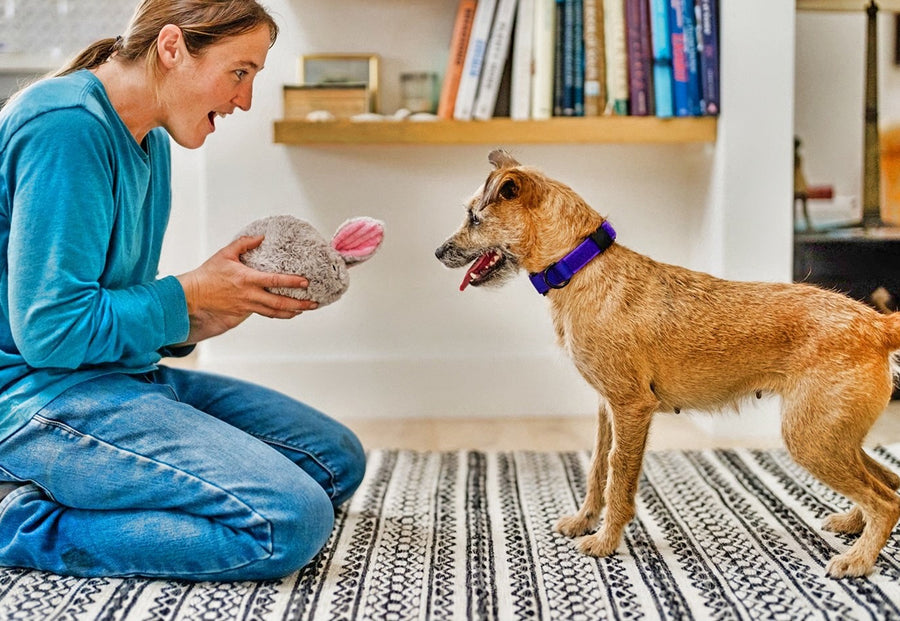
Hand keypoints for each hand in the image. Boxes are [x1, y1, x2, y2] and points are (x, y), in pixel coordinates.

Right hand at [175, 235, 316, 343]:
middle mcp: (249, 295)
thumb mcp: (225, 254)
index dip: (292, 282)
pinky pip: (264, 314)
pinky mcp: (243, 314)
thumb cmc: (208, 274)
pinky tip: (287, 313)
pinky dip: (278, 314)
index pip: (275, 282)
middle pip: (279, 303)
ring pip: (274, 313)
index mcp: (247, 279)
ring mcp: (246, 307)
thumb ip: (244, 244)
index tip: (305, 282)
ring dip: (291, 312)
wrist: (193, 296)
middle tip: (313, 303)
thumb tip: (261, 237)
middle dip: (299, 304)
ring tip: (304, 309)